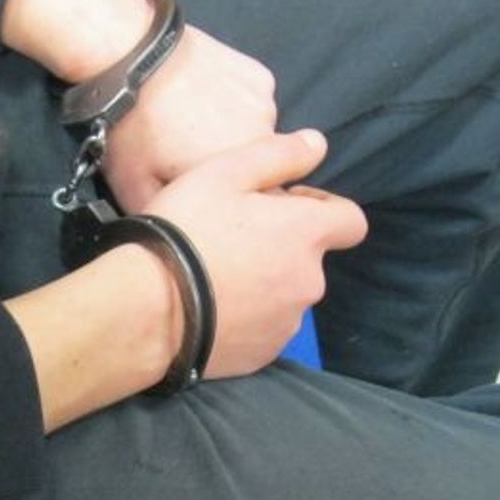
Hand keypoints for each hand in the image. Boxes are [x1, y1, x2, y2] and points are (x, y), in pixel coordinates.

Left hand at [0, 0, 281, 213]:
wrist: (130, 53)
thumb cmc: (131, 127)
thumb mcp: (135, 189)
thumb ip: (169, 219)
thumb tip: (183, 238)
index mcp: (237, 176)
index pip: (251, 204)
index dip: (230, 201)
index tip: (205, 190)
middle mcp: (264, 142)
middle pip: (256, 168)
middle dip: (230, 167)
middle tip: (192, 153)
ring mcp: (266, 104)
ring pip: (257, 134)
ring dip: (235, 134)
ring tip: (195, 123)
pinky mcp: (259, 75)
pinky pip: (254, 100)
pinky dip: (235, 102)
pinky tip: (203, 96)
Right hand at [144, 130, 366, 379]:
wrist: (147, 311)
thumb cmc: (185, 231)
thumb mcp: (224, 173)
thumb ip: (279, 155)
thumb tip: (320, 145)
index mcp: (307, 234)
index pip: (352, 221)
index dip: (323, 208)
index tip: (284, 206)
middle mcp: (310, 281)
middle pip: (310, 258)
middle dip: (283, 246)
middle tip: (232, 239)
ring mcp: (288, 323)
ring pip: (286, 294)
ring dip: (266, 283)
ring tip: (216, 278)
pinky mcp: (264, 354)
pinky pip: (265, 328)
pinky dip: (248, 317)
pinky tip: (210, 308)